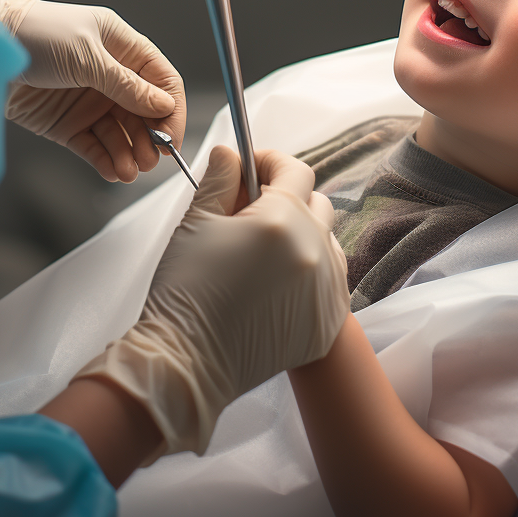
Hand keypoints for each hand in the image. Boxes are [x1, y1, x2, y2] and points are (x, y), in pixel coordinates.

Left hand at [0, 0, 185, 181]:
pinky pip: (95, 146)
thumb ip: (127, 85)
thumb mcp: (88, 55)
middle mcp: (112, 76)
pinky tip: (114, 171)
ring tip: (130, 170)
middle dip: (150, 138)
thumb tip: (164, 105)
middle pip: (145, 114)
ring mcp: (91, 101)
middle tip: (151, 159)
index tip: (172, 136)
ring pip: (121, 134)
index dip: (172, 109)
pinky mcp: (69, 124)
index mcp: (123, 48)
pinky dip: (106, 160)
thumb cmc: (37, 34)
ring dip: (129, 153)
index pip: (162, 81)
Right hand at [75, 146, 349, 458]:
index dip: (270, 162)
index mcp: (282, 220)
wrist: (189, 364)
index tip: (251, 169)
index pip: (295, 169)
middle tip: (251, 212)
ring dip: (303, 235)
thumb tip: (230, 153)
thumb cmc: (185, 290)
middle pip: (316, 202)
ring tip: (265, 252)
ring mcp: (327, 289)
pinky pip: (332, 282)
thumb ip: (220, 179)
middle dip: (287, 198)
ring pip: (328, 242)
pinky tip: (278, 284)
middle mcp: (315, 250)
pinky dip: (311, 274)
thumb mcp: (196, 222)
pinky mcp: (328, 322)